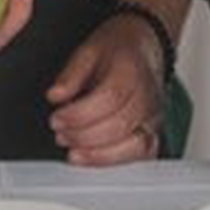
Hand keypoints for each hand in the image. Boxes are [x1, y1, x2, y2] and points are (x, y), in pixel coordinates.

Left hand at [45, 11, 166, 165]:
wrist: (143, 49)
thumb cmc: (117, 50)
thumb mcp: (89, 49)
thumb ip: (71, 73)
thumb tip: (55, 95)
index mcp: (131, 69)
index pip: (110, 98)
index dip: (80, 114)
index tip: (56, 118)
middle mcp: (148, 95)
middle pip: (119, 125)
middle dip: (83, 135)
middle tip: (60, 133)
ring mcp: (154, 116)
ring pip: (134, 145)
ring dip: (99, 154)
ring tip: (72, 149)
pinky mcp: (154, 131)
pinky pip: (142, 154)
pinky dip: (116, 161)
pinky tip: (92, 157)